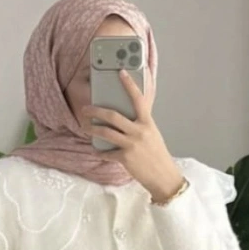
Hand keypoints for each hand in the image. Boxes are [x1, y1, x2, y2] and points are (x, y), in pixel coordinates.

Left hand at [81, 69, 184, 202]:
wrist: (163, 176)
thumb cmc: (157, 155)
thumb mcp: (152, 134)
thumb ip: (140, 123)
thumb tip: (126, 116)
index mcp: (147, 122)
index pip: (138, 99)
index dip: (129, 85)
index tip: (121, 73)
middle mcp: (139, 131)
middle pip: (113, 116)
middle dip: (96, 111)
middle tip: (86, 109)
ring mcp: (132, 145)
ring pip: (106, 132)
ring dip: (92, 129)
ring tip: (85, 127)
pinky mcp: (125, 158)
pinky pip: (107, 152)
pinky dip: (99, 151)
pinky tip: (95, 150)